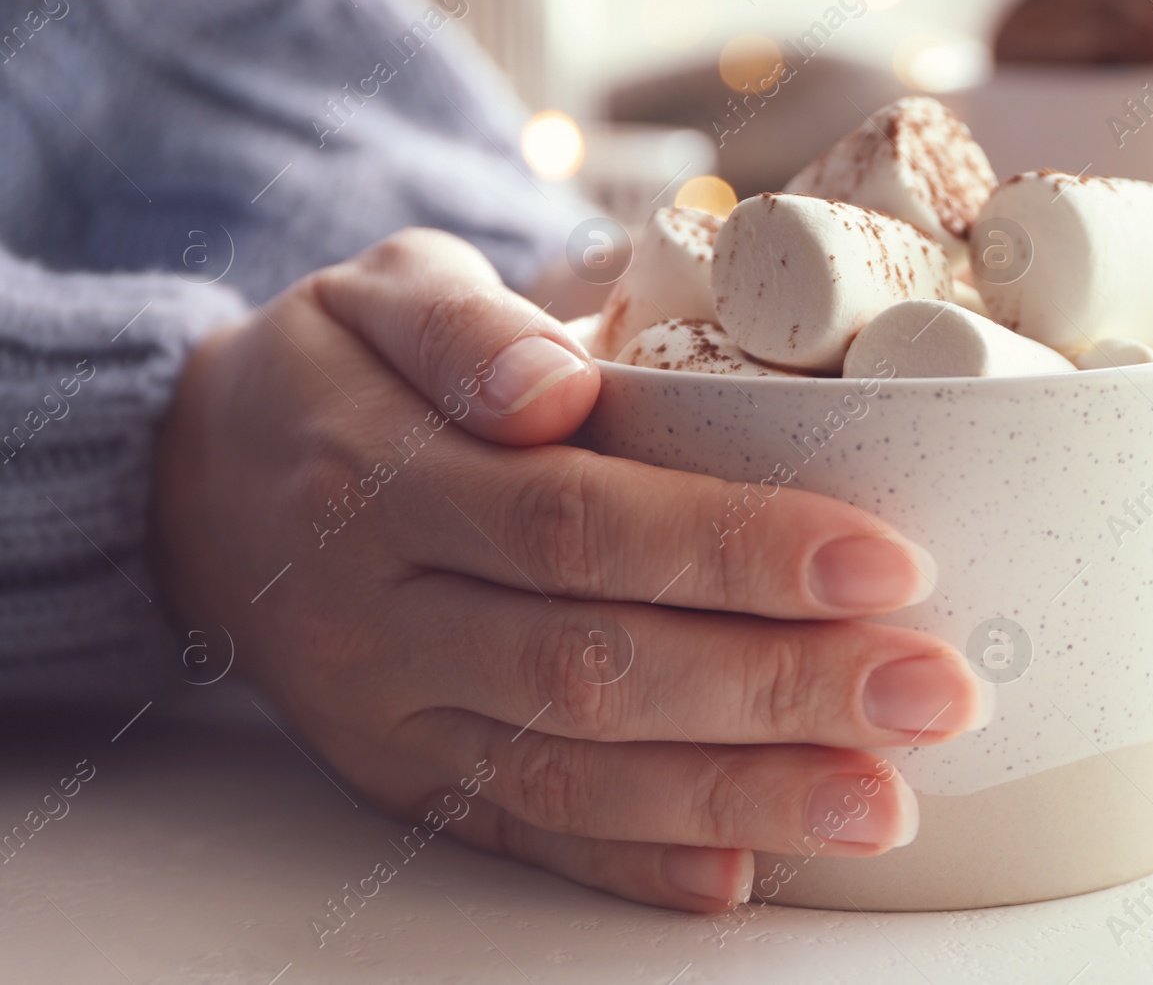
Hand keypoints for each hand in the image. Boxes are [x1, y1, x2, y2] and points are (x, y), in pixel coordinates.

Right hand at [152, 229, 987, 915]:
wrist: (197, 485)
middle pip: (595, 661)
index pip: (578, 519)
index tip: (883, 561)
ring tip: (885, 802)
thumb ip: (468, 323)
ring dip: (739, 792)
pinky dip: (630, 867)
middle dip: (780, 686)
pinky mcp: (401, 777)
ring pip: (572, 769)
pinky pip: (518, 832)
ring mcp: (392, 712)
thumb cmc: (338, 370)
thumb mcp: (382, 291)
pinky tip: (738, 878)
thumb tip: (558, 379)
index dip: (733, 549)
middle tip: (938, 693)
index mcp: (384, 472)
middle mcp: (384, 609)